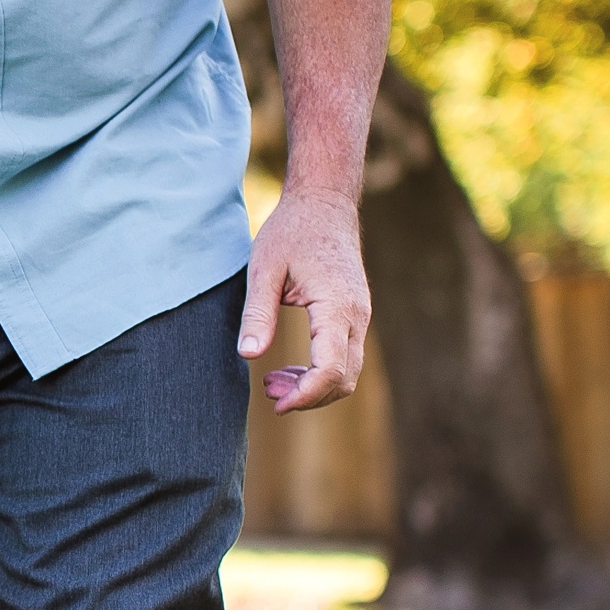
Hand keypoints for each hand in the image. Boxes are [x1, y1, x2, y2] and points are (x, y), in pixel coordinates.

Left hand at [240, 188, 368, 412]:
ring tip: (272, 383)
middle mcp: (356, 316)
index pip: (330, 370)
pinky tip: (287, 370)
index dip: (305, 396)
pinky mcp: (354, 316)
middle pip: (343, 379)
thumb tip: (250, 356)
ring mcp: (359, 317)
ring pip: (347, 373)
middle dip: (307, 397)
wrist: (323, 204)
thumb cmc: (291, 232)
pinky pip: (344, 357)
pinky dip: (319, 372)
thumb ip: (258, 314)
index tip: (275, 405)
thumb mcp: (263, 270)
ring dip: (312, 388)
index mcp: (336, 306)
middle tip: (268, 392)